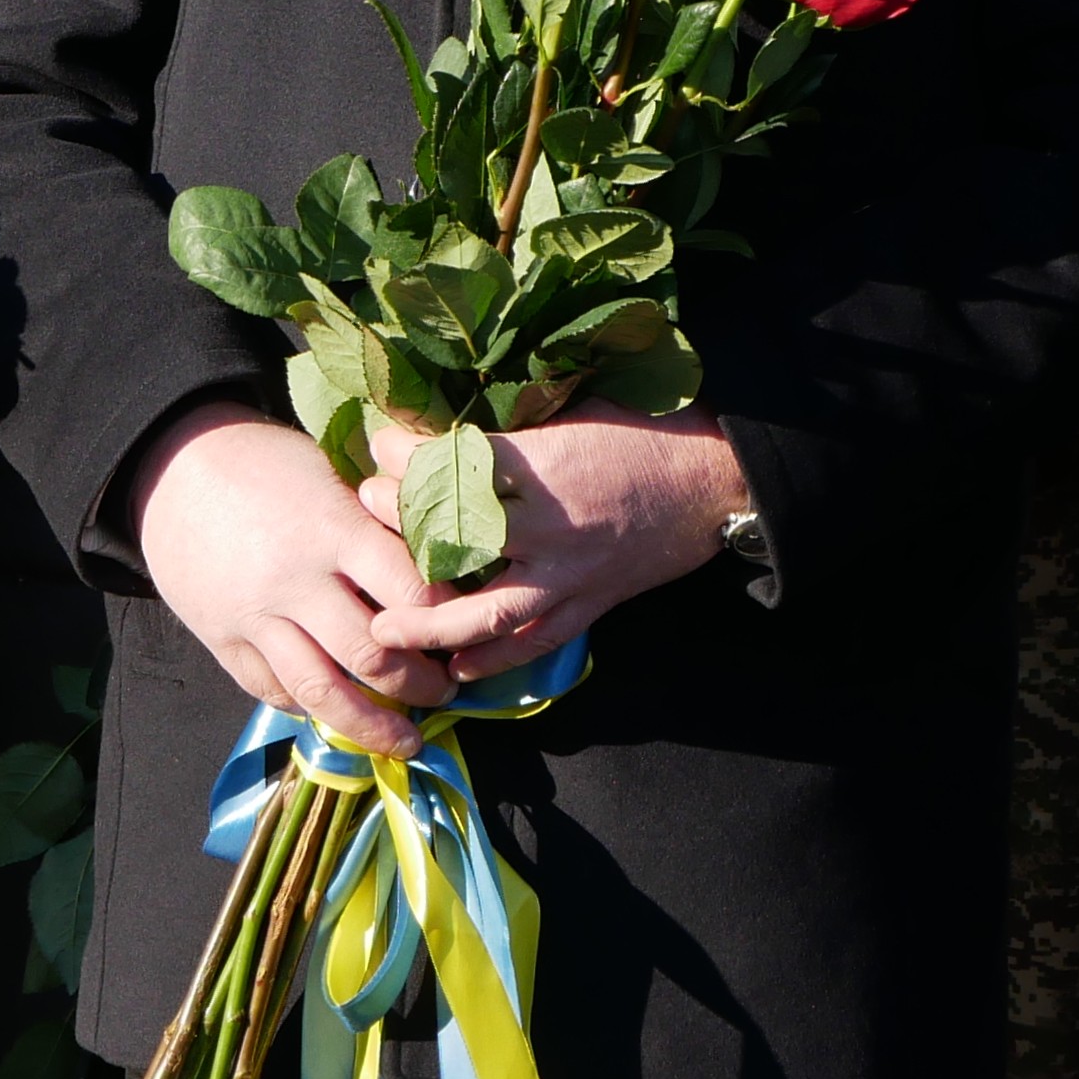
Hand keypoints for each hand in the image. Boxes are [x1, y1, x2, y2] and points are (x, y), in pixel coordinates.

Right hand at [129, 403, 449, 754]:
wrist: (171, 466)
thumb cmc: (265, 461)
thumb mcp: (330, 473)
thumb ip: (377, 525)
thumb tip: (439, 578)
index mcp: (332, 530)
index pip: (410, 594)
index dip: (447, 622)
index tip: (464, 634)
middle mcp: (295, 580)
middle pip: (373, 656)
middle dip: (421, 685)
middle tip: (443, 691)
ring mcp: (254, 616)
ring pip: (321, 691)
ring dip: (373, 725)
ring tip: (406, 742)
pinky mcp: (221, 637)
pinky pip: (271, 689)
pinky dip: (308, 709)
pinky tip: (335, 713)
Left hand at [359, 405, 751, 677]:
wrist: (716, 481)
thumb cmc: (642, 433)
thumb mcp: (572, 411)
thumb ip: (511, 428)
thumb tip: (438, 423)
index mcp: (544, 465)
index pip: (455, 465)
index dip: (408, 457)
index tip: (379, 449)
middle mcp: (550, 525)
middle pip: (457, 541)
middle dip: (402, 535)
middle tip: (362, 522)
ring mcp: (571, 571)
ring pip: (490, 610)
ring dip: (433, 625)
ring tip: (384, 632)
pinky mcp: (593, 602)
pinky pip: (538, 639)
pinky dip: (498, 657)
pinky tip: (460, 667)